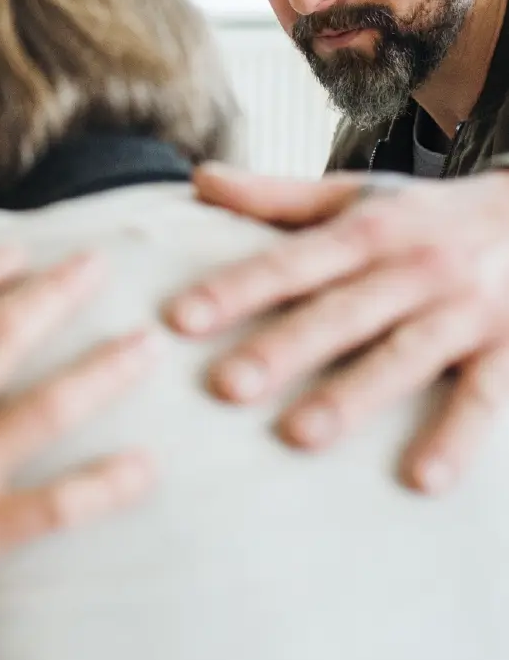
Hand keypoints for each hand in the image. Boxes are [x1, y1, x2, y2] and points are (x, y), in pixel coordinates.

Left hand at [166, 162, 508, 493]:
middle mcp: (415, 268)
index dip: (236, 288)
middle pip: (341, 311)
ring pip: (404, 355)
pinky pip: (487, 398)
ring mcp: (466, 311)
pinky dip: (457, 438)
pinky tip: (422, 480)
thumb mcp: (362, 195)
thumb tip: (197, 179)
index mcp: (370, 230)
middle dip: (283, 348)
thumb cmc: (432, 217)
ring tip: (299, 436)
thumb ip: (277, 196)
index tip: (180, 319)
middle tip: (225, 386)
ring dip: (354, 395)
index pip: (292, 262)